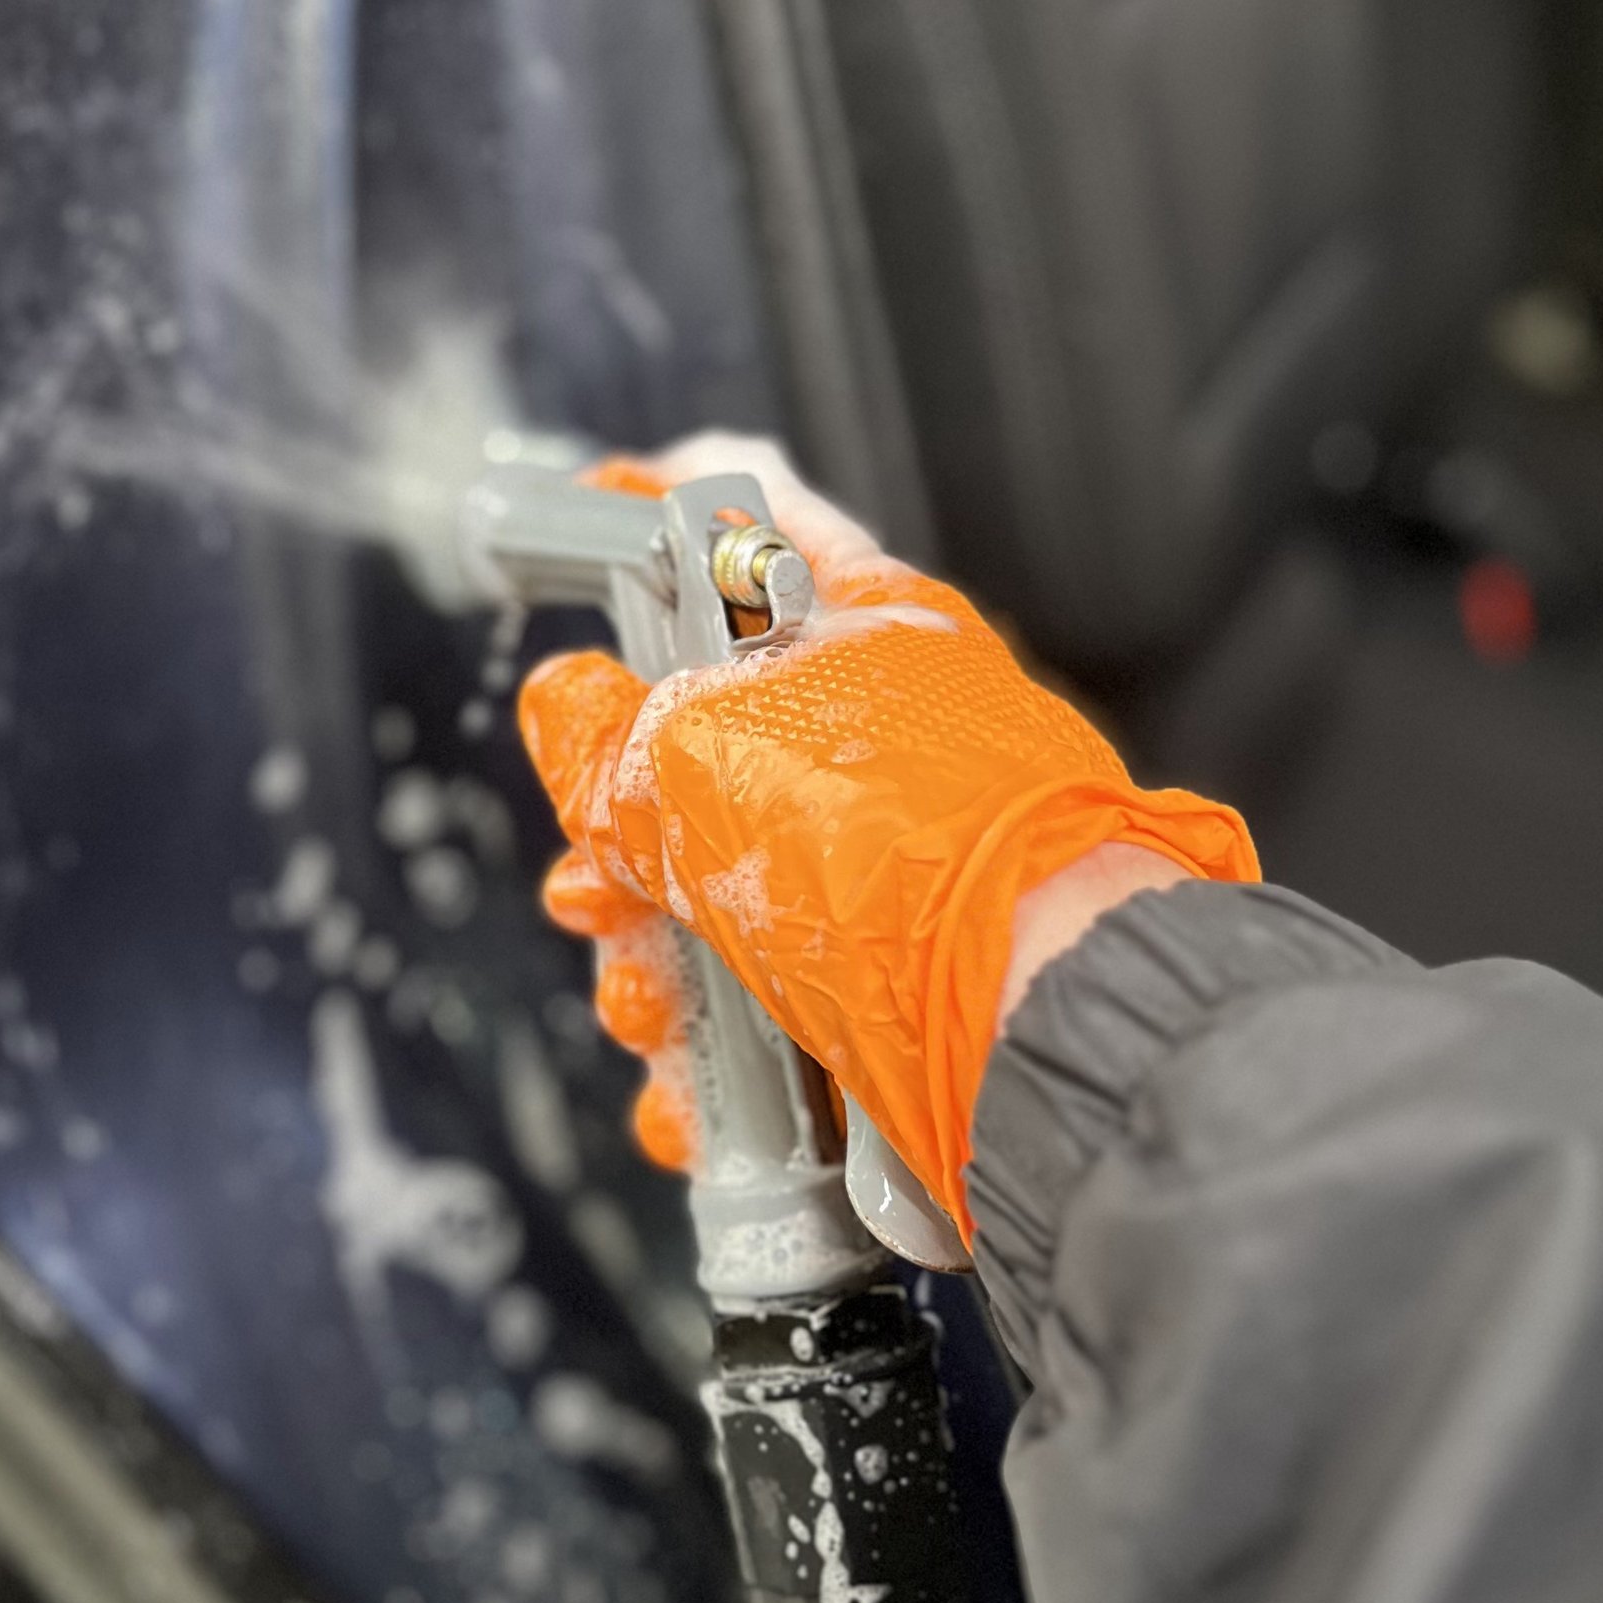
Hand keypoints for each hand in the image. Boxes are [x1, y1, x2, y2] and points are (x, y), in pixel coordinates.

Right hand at [520, 438, 1258, 1227]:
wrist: (1040, 1019)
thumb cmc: (912, 853)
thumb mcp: (707, 756)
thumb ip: (610, 729)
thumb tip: (562, 703)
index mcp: (856, 631)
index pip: (749, 522)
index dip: (654, 512)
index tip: (582, 507)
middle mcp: (874, 746)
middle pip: (691, 755)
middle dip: (613, 837)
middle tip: (597, 875)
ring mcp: (882, 876)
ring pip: (706, 905)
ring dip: (646, 969)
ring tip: (653, 1006)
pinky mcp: (885, 997)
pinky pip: (754, 1025)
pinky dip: (707, 1071)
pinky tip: (696, 1094)